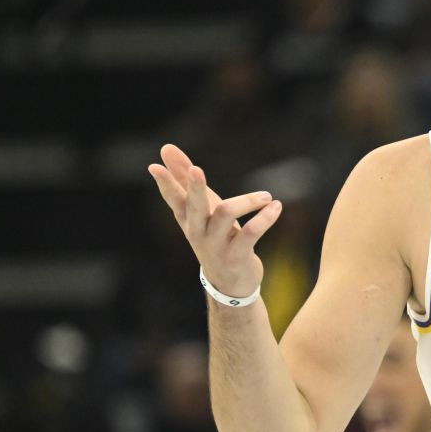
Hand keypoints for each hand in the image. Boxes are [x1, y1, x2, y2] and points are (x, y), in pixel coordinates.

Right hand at [148, 143, 281, 296]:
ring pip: (225, 215)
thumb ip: (185, 179)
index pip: (173, 198)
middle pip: (194, 206)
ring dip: (247, 200)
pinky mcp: (236, 256)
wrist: (229, 283)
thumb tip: (166, 148)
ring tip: (266, 196)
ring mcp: (216, 245)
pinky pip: (250, 233)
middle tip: (198, 169)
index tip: (154, 166)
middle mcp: (198, 231)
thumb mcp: (201, 208)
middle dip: (195, 187)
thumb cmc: (214, 236)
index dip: (165, 183)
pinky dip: (265, 218)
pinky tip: (276, 207)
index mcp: (188, 219)